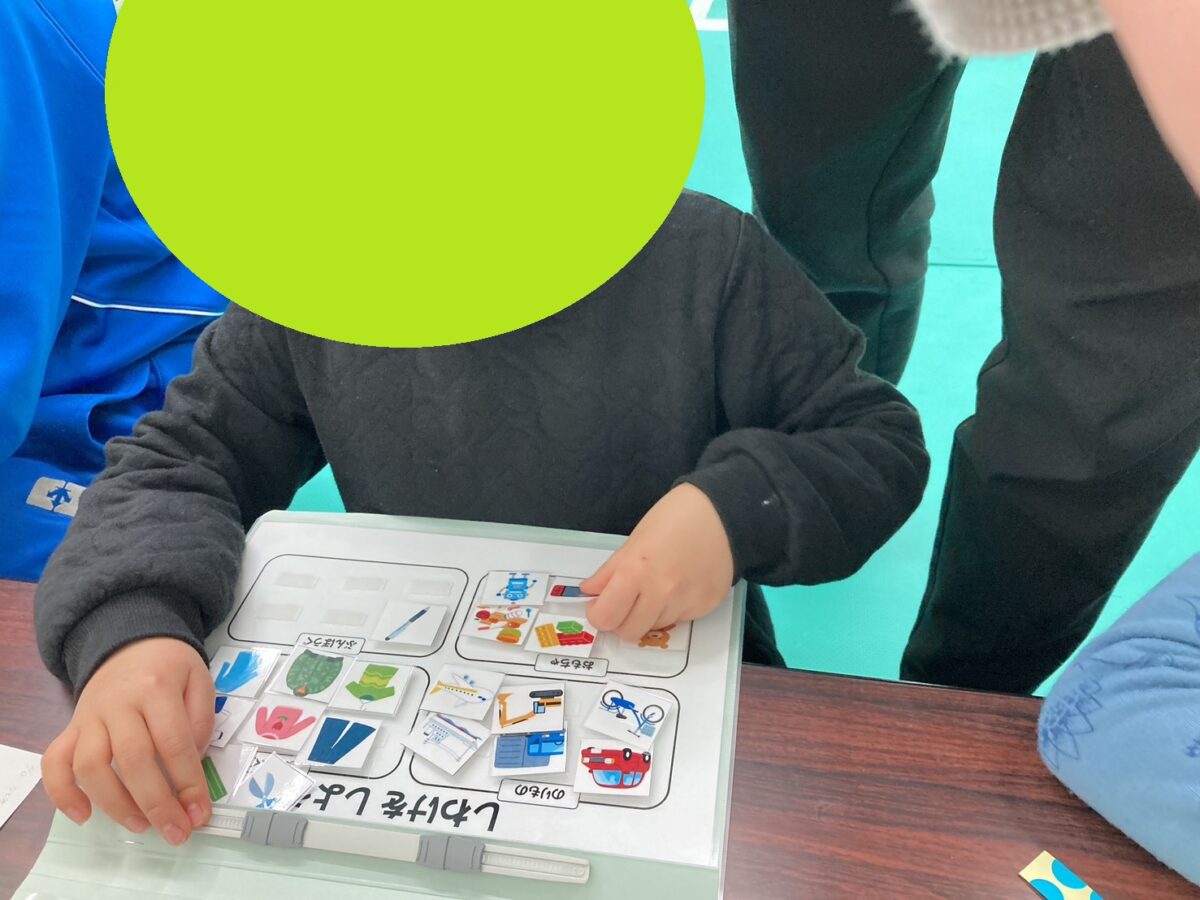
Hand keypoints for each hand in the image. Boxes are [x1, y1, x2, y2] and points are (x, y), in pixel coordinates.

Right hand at [42, 638, 214, 844]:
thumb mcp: (200, 680)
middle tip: (176, 831)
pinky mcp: (70, 727)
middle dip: (156, 802)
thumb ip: (200, 721)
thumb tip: (192, 765)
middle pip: (132, 759)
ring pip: (90, 766)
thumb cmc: (170, 666)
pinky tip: (83, 815)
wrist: (130, 640)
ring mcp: (89, 717)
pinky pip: (54, 762)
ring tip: (140, 826)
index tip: (200, 813)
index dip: (188, 783)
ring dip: (115, 803)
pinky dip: (62, 793)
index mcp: (155, 688)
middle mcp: (117, 703)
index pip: (173, 742)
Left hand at [582, 483, 733, 641]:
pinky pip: (679, 619)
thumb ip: (609, 571)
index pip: (605, 618)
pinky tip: (681, 584)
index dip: (599, 613)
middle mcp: (661, 592)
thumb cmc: (673, 519)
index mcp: (636, 571)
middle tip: (627, 601)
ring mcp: (686, 603)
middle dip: (622, 620)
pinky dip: (674, 608)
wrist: (722, 514)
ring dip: (650, 613)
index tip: (602, 604)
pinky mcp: (705, 607)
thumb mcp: (634, 540)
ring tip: (660, 585)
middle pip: (629, 632)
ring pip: (655, 626)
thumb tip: (589, 593)